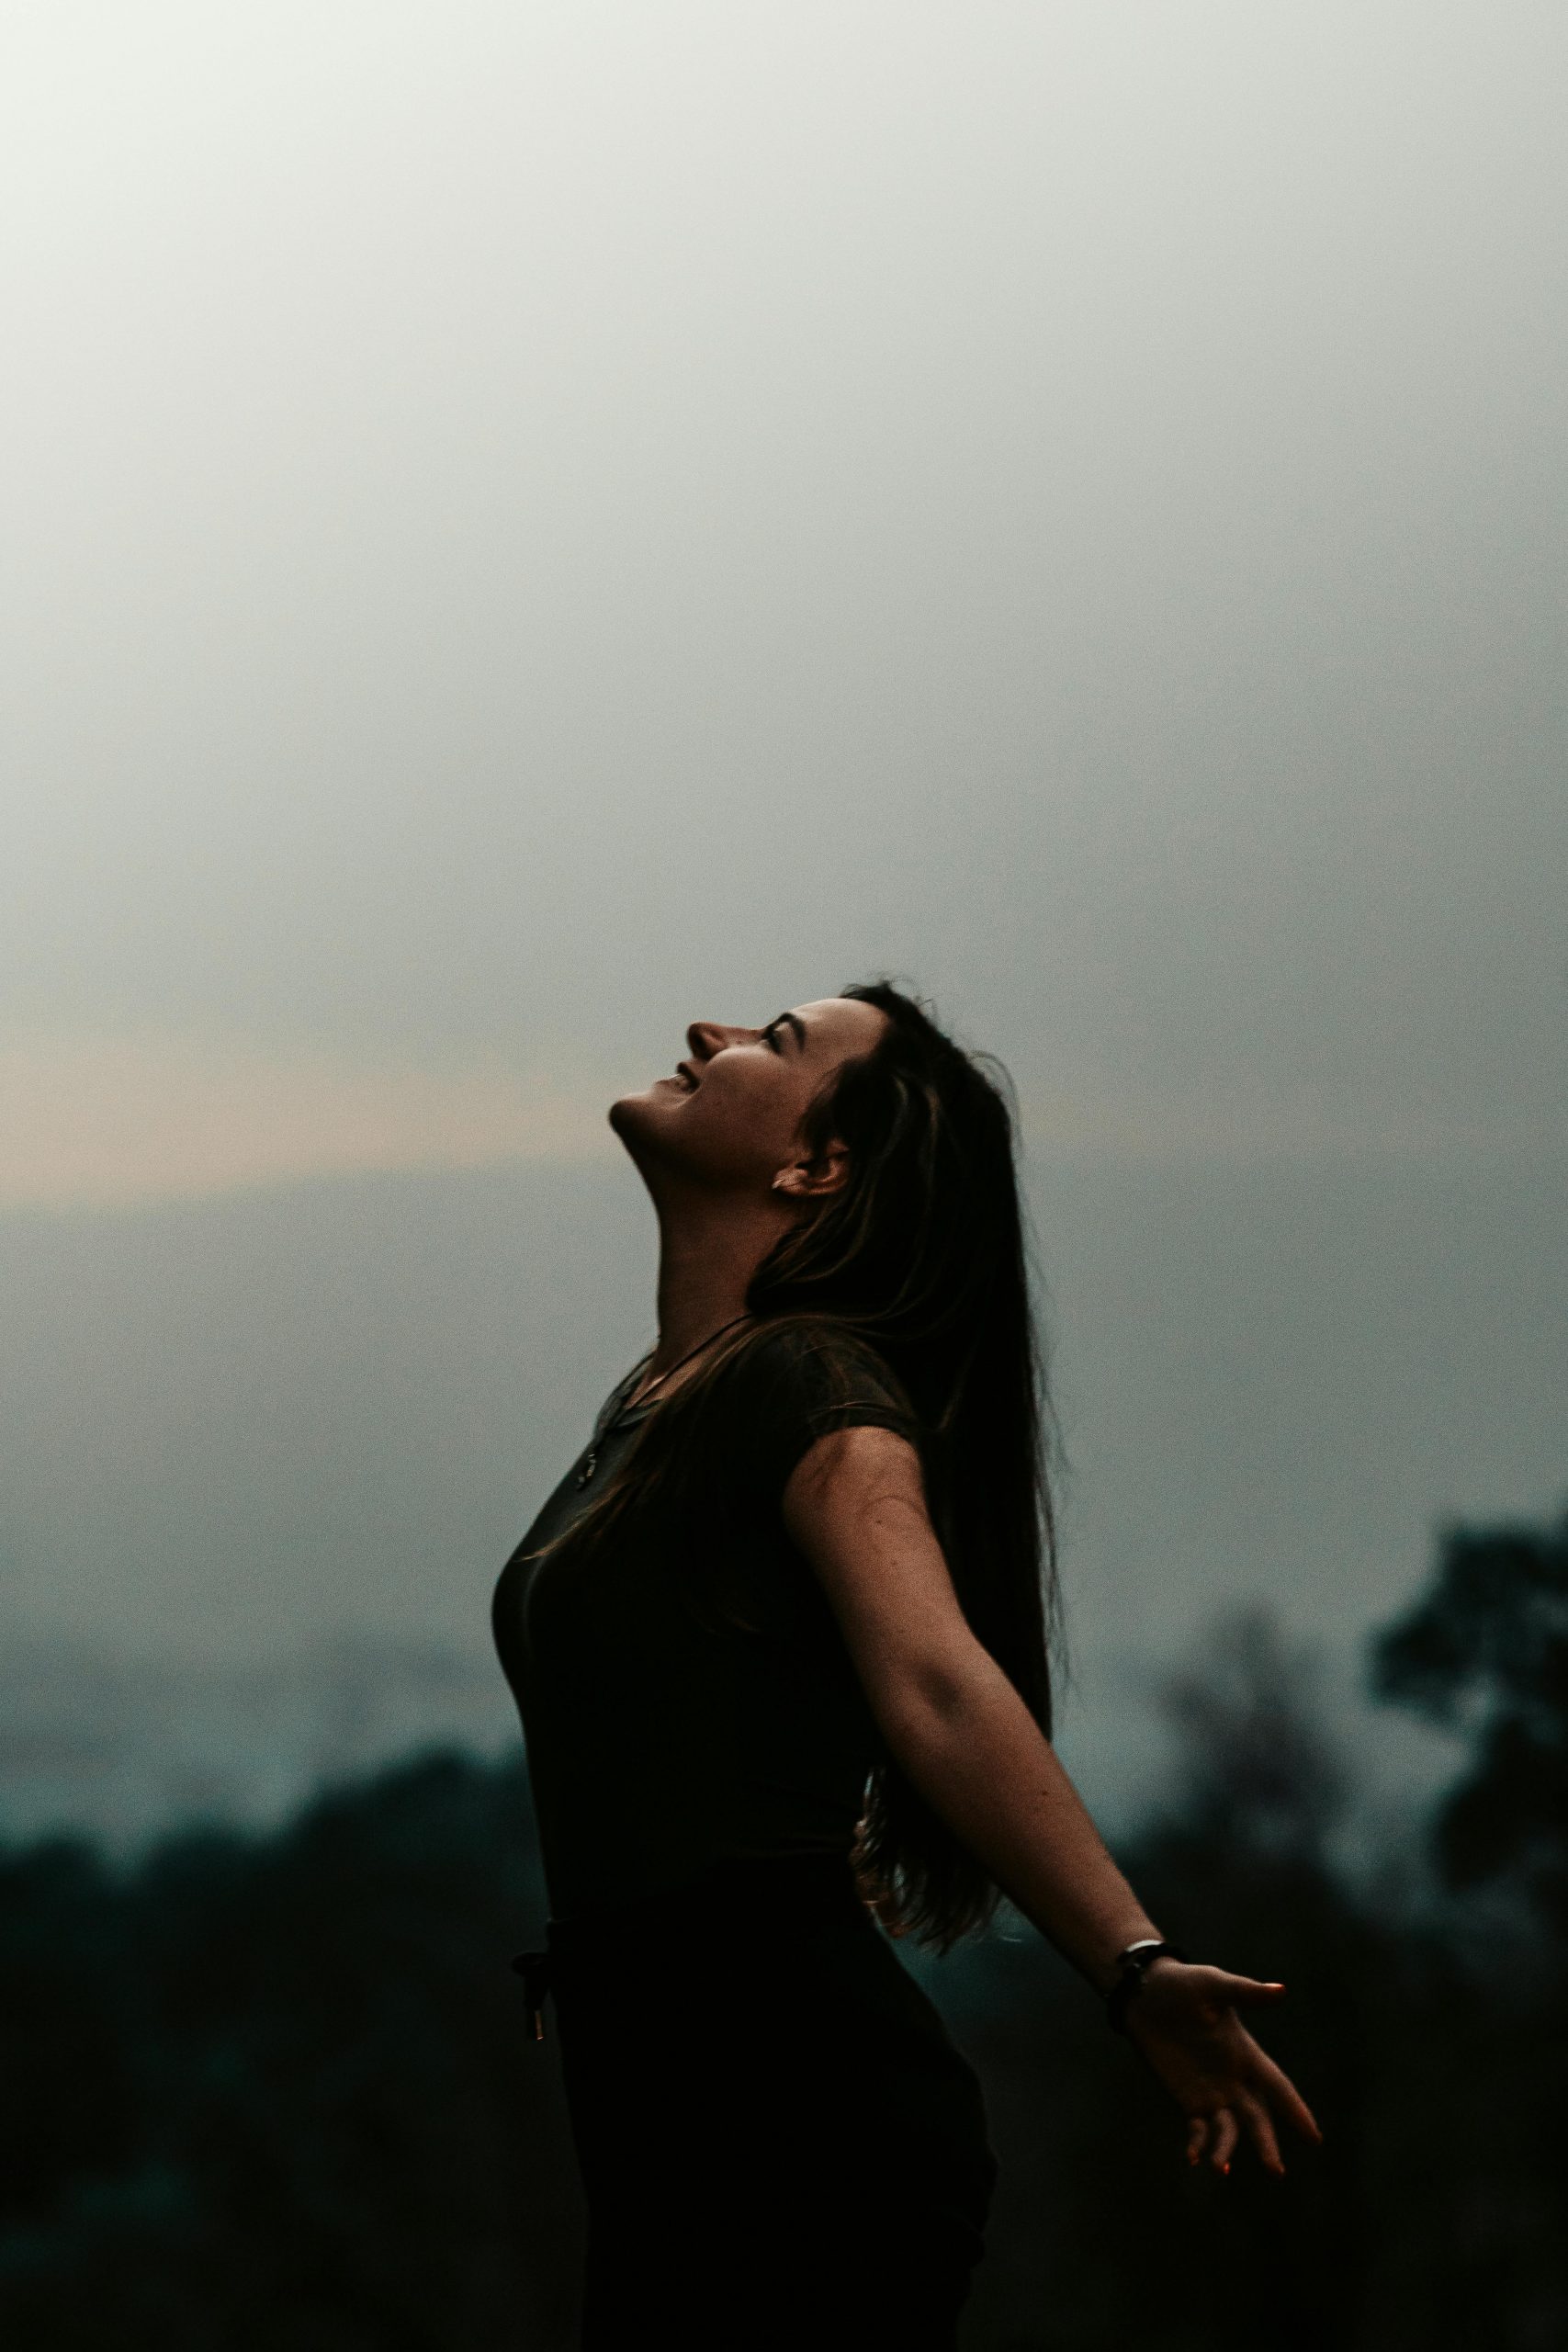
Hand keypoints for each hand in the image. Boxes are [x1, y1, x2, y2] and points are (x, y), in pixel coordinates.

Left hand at [1121, 1957, 1323, 2175]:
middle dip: (1266, 2143)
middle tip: (1276, 2171)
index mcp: (1246, 2053)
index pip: (1277, 2086)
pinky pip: (1199, 2129)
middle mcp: (1234, 2078)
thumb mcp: (1213, 1985)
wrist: (1145, 1993)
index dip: (1295, 2110)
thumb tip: (1281, 1991)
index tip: (1314, 2138)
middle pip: (1256, 2117)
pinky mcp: (1188, 2098)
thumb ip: (1245, 1993)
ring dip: (1226, 2150)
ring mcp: (1212, 2091)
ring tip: (1219, 2168)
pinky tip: (1193, 2157)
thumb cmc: (1183, 1984)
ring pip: (1228, 2129)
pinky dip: (1199, 2144)